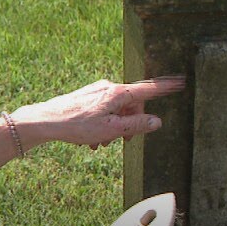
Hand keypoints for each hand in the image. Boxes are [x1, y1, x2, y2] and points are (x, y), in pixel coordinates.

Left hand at [12, 76, 185, 149]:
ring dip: (114, 128)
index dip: (166, 87)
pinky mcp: (88, 97)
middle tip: (122, 142)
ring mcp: (97, 91)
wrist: (46, 120)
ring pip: (117, 110)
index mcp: (118, 93)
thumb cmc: (77, 125)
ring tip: (101, 144)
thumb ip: (136, 125)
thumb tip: (157, 121)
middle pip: (132, 105)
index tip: (181, 82)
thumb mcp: (112, 130)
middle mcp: (109, 88)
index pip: (149, 89)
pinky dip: (104, 125)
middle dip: (130, 124)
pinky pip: (104, 111)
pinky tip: (92, 140)